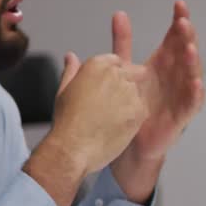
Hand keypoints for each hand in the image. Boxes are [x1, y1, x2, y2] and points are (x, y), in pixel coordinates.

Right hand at [47, 52, 148, 173]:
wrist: (73, 148)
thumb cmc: (66, 122)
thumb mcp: (63, 91)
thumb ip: (71, 70)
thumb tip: (71, 57)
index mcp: (97, 65)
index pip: (116, 61)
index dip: (112, 75)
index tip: (105, 88)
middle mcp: (115, 74)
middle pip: (130, 74)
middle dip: (122, 87)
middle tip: (107, 107)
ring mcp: (129, 92)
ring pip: (136, 93)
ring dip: (128, 102)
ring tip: (108, 119)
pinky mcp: (139, 111)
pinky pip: (141, 109)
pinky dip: (132, 117)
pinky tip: (115, 126)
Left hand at [114, 1, 204, 161]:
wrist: (127, 144)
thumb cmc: (130, 105)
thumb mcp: (124, 69)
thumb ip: (123, 43)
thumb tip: (119, 14)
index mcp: (162, 64)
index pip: (174, 39)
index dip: (178, 22)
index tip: (179, 5)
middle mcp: (174, 78)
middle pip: (185, 53)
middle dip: (186, 37)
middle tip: (183, 23)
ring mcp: (179, 96)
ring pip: (192, 75)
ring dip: (193, 62)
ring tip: (189, 48)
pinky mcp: (180, 117)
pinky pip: (191, 104)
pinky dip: (195, 94)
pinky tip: (196, 83)